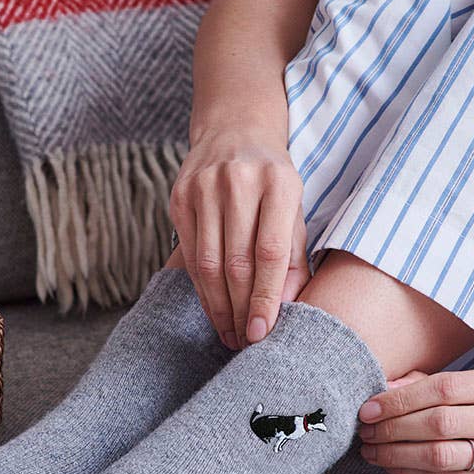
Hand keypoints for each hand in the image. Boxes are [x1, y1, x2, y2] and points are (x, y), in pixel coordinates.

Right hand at [169, 127, 308, 349]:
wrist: (233, 131)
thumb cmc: (273, 181)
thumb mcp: (294, 209)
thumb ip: (294, 256)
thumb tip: (287, 308)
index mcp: (279, 183)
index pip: (270, 252)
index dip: (266, 297)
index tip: (263, 332)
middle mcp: (239, 182)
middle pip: (236, 262)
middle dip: (242, 309)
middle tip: (247, 342)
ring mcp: (204, 187)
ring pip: (208, 263)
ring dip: (219, 306)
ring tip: (230, 333)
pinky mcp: (179, 197)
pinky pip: (190, 255)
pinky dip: (201, 288)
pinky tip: (213, 308)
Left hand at [356, 365, 473, 473]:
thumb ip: (434, 383)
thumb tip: (383, 388)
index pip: (443, 388)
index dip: (400, 399)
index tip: (368, 408)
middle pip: (439, 422)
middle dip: (392, 427)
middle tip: (364, 430)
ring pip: (439, 455)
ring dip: (395, 454)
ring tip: (371, 450)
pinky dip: (410, 473)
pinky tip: (391, 465)